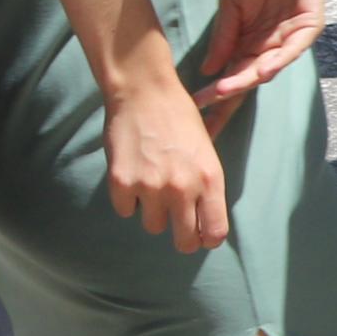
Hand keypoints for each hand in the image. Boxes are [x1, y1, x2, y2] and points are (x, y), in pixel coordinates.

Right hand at [103, 74, 230, 254]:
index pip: (215, 232)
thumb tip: (204, 224)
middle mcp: (182, 188)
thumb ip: (206, 187)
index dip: (208, 238)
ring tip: (153, 184)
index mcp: (210, 179)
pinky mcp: (121, 183)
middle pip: (185, 242)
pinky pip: (126, 211)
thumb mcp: (206, 152)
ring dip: (153, 212)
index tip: (202, 236)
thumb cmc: (180, 119)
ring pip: (153, 227)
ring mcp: (150, 187)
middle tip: (177, 225)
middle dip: (182, 238)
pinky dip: (128, 199)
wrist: (144, 93)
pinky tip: (133, 174)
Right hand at [191, 0, 332, 130]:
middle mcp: (269, 48)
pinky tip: (261, 71)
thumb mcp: (232, 6)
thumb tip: (208, 70)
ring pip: (268, 68)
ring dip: (245, 81)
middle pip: (248, 81)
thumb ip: (223, 37)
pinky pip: (293, 49)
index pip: (231, 77)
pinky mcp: (309, 27)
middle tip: (207, 121)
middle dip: (227, 101)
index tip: (193, 113)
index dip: (214, 97)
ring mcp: (290, 40)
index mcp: (250, 44)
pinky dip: (277, 60)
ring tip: (223, 92)